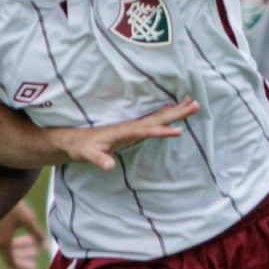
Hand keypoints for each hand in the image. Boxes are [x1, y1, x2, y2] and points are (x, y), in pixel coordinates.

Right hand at [0, 201, 44, 268]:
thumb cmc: (12, 206)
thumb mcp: (28, 220)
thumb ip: (38, 235)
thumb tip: (47, 247)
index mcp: (3, 243)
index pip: (12, 263)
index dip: (24, 267)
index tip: (34, 268)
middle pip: (10, 255)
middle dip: (25, 255)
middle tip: (37, 253)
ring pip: (7, 246)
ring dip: (21, 246)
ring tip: (34, 241)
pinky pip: (5, 239)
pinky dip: (15, 238)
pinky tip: (25, 230)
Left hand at [52, 97, 198, 169]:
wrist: (72, 139)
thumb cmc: (81, 147)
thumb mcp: (87, 155)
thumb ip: (98, 160)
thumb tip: (109, 166)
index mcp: (123, 131)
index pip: (146, 130)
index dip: (161, 130)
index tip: (178, 130)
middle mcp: (130, 125)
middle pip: (157, 117)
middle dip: (176, 112)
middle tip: (196, 104)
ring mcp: (132, 126)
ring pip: (158, 116)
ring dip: (175, 110)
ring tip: (192, 103)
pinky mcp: (132, 129)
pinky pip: (154, 120)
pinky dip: (166, 114)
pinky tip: (175, 111)